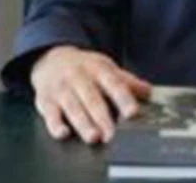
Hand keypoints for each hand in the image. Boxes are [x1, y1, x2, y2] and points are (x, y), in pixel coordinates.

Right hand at [30, 46, 152, 144]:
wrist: (51, 58)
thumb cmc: (84, 68)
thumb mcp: (106, 68)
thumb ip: (127, 81)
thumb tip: (149, 92)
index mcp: (98, 69)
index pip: (113, 84)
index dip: (124, 98)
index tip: (133, 113)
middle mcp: (79, 78)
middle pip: (92, 99)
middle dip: (103, 118)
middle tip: (112, 135)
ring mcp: (61, 89)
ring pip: (72, 107)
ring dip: (83, 123)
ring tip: (93, 137)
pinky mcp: (46, 100)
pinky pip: (49, 113)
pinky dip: (55, 124)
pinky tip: (63, 133)